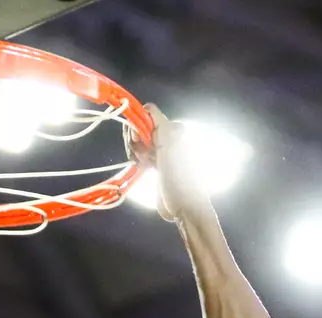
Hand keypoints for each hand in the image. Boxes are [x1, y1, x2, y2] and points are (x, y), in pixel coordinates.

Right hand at [131, 104, 211, 224]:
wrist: (184, 206)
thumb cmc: (180, 176)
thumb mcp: (170, 144)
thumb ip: (159, 122)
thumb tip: (147, 106)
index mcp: (173, 129)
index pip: (148, 114)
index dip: (139, 124)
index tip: (140, 140)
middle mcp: (167, 137)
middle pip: (140, 127)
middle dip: (137, 140)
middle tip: (145, 155)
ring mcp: (160, 151)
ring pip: (138, 142)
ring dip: (137, 152)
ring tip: (146, 165)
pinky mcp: (155, 165)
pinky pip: (139, 155)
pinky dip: (138, 160)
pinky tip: (144, 169)